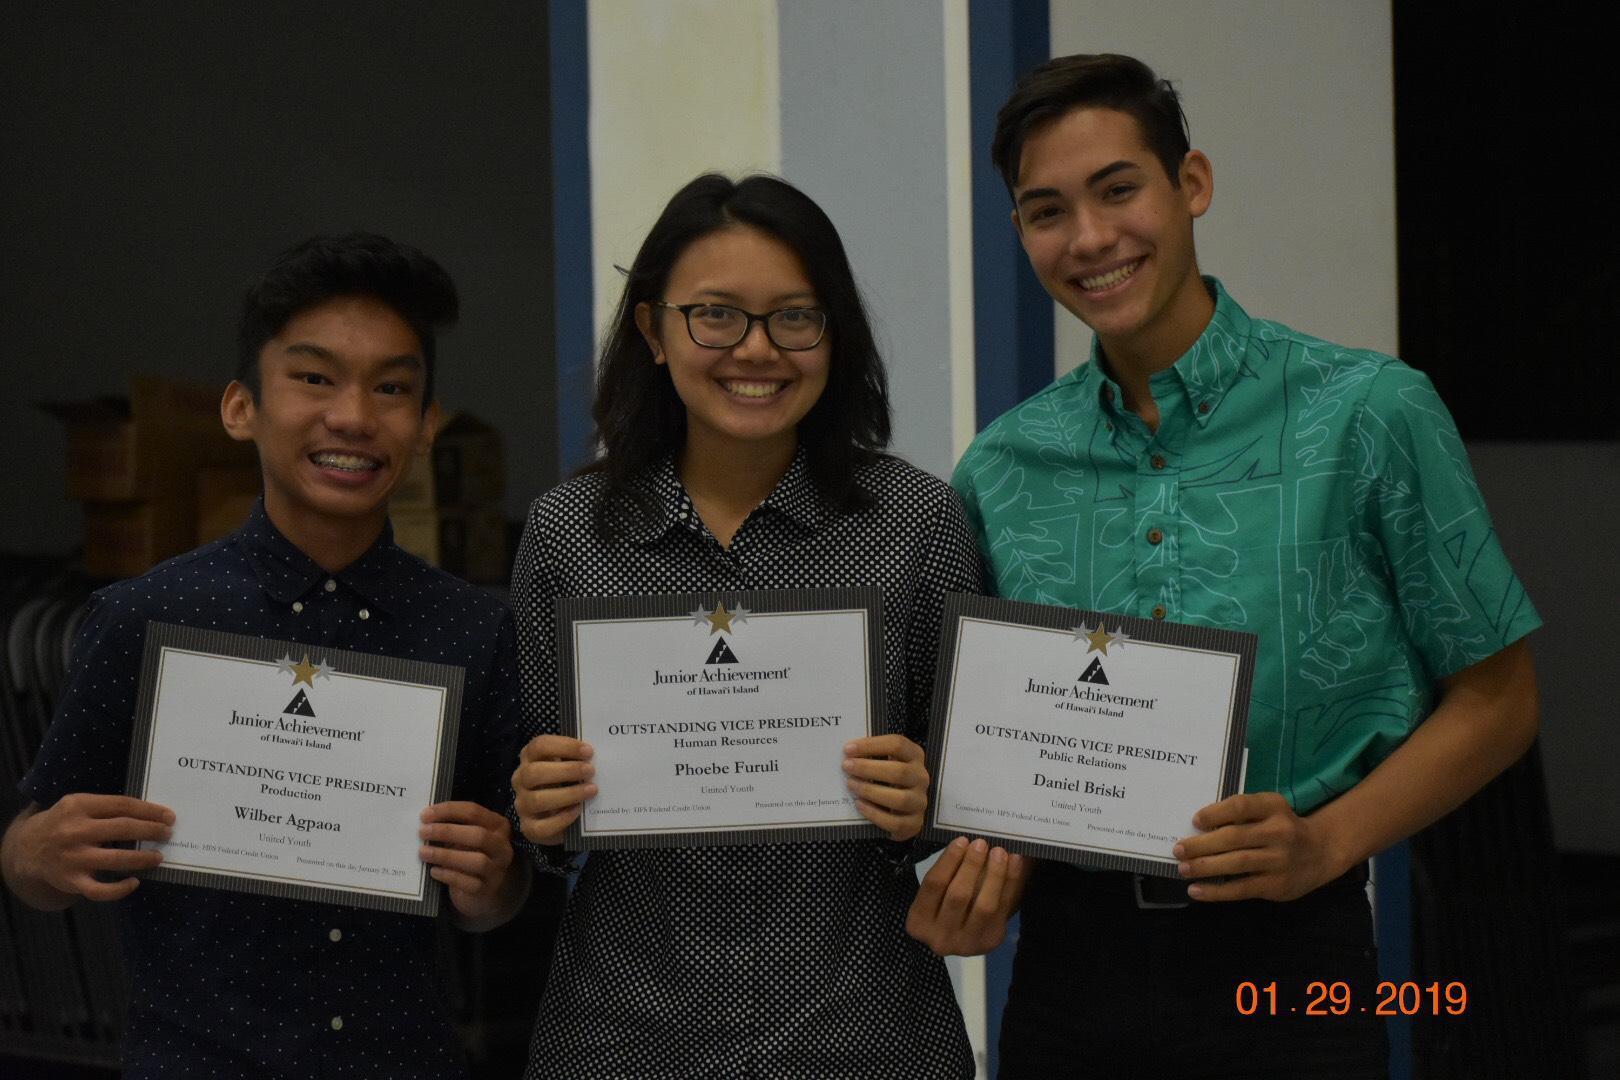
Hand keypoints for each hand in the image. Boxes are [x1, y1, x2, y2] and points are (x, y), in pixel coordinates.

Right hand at [2, 795, 172, 905]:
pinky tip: (134, 882)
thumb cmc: (65, 823)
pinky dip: (120, 890)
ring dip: (142, 858)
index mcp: (79, 806)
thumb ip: (107, 808)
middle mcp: (74, 831)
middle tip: (168, 834)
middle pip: (123, 828)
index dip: (149, 810)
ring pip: (116, 859)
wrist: (29, 849)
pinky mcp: (71, 881)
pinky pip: (100, 891)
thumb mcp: (79, 805)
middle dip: (151, 830)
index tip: (169, 816)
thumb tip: (151, 814)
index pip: (122, 805)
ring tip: (158, 857)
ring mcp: (73, 858)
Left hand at [419, 801, 516, 921]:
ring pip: (477, 861)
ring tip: (423, 853)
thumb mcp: (466, 837)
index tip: (425, 815)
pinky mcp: (487, 890)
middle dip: (447, 831)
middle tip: (422, 832)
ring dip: (447, 855)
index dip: (449, 811)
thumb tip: (425, 819)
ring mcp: (497, 870)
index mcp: (498, 826)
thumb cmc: (469, 855)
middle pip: (479, 835)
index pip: (474, 812)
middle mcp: (502, 847)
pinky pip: (469, 883)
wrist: (481, 890)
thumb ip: (453, 826)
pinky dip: (449, 875)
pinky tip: (434, 871)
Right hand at [511, 735, 594, 845]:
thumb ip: (577, 760)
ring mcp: (522, 804)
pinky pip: (542, 826)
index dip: (564, 746)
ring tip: (591, 790)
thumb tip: (601, 757)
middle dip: (566, 770)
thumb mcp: (568, 767)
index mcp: (529, 758)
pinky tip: (578, 810)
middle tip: (590, 771)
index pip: (539, 745)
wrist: (558, 817)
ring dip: (568, 794)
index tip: (588, 751)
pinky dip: (562, 818)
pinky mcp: (529, 827)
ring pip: (537, 800)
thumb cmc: (565, 783)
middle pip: (534, 772)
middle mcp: (520, 779)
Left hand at [843, 734, 928, 841]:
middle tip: (847, 767)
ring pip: (900, 799)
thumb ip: (871, 755)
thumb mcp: (885, 761)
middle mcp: (921, 778)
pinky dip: (875, 814)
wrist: (903, 808)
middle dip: (869, 769)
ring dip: (871, 791)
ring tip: (851, 785)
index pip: (897, 745)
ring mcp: (919, 801)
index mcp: (915, 756)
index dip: (872, 745)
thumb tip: (847, 754)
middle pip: (899, 772)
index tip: (848, 749)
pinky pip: (896, 822)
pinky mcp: (914, 823)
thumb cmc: (889, 778)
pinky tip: (859, 804)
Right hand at [906, 836, 1028, 955]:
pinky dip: (1010, 882)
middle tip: (981, 843)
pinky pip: (1003, 909)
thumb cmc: (941, 907)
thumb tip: (967, 842)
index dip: (949, 860)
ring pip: (983, 906)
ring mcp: (967, 943)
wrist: (959, 937)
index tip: (961, 840)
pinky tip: (1015, 862)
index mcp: (919, 922)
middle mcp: (940, 937)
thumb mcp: (934, 896)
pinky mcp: (991, 940)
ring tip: (999, 852)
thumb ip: (946, 873)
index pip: (934, 885)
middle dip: (971, 866)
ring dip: (994, 875)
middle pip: (958, 896)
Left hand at [1174, 792, 1342, 901]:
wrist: (1321, 852)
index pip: (1242, 806)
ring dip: (1205, 867)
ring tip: (1183, 869)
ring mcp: (1279, 860)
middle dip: (1202, 845)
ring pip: (1236, 863)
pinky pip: (1241, 888)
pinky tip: (1196, 891)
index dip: (1216, 813)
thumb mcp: (1269, 810)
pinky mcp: (1276, 885)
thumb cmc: (1282, 827)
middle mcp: (1279, 832)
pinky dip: (1216, 891)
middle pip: (1234, 837)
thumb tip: (1198, 825)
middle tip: (1178, 849)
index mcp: (1274, 807)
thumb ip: (1242, 813)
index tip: (1195, 820)